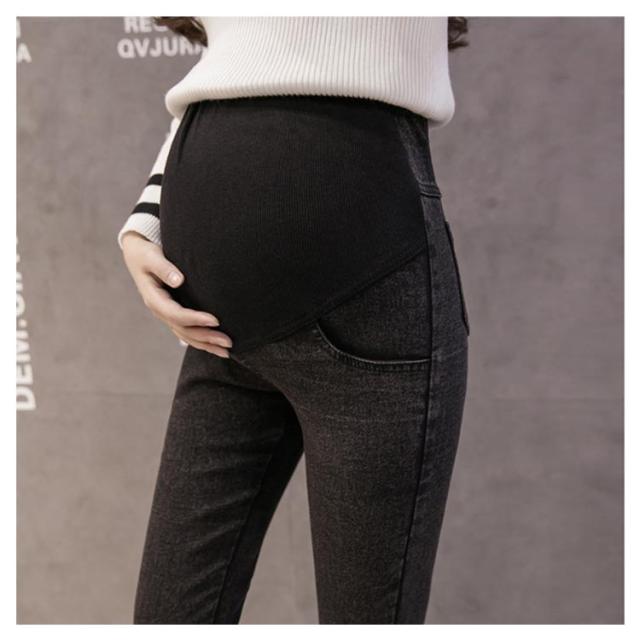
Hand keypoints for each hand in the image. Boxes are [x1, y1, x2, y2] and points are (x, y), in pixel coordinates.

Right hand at [121, 231, 232, 357]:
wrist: (137, 255)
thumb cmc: (146, 254)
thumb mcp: (151, 257)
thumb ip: (164, 268)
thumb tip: (178, 280)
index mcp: (153, 298)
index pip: (176, 314)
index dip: (195, 319)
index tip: (216, 320)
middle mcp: (159, 310)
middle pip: (183, 330)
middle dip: (206, 337)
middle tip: (228, 343)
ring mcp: (166, 314)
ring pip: (186, 335)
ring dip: (206, 344)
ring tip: (226, 351)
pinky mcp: (172, 314)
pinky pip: (186, 332)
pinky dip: (201, 340)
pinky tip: (215, 346)